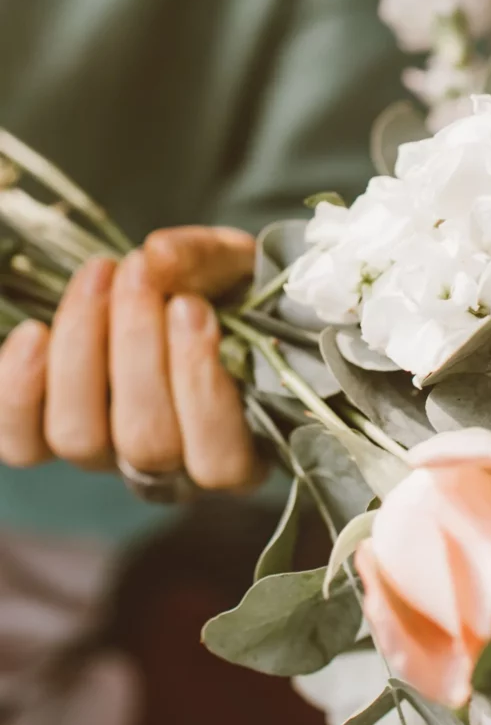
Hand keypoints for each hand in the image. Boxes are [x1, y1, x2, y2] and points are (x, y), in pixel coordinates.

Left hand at [0, 227, 260, 490]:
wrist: (160, 294)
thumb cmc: (219, 290)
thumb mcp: (233, 266)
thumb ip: (208, 260)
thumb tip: (157, 255)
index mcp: (235, 445)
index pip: (220, 462)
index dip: (202, 388)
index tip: (192, 307)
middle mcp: (168, 469)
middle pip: (146, 442)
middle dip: (139, 347)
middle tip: (140, 273)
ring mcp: (103, 456)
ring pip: (79, 437)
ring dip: (83, 349)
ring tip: (99, 275)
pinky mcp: (43, 439)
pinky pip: (19, 441)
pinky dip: (20, 389)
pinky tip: (34, 332)